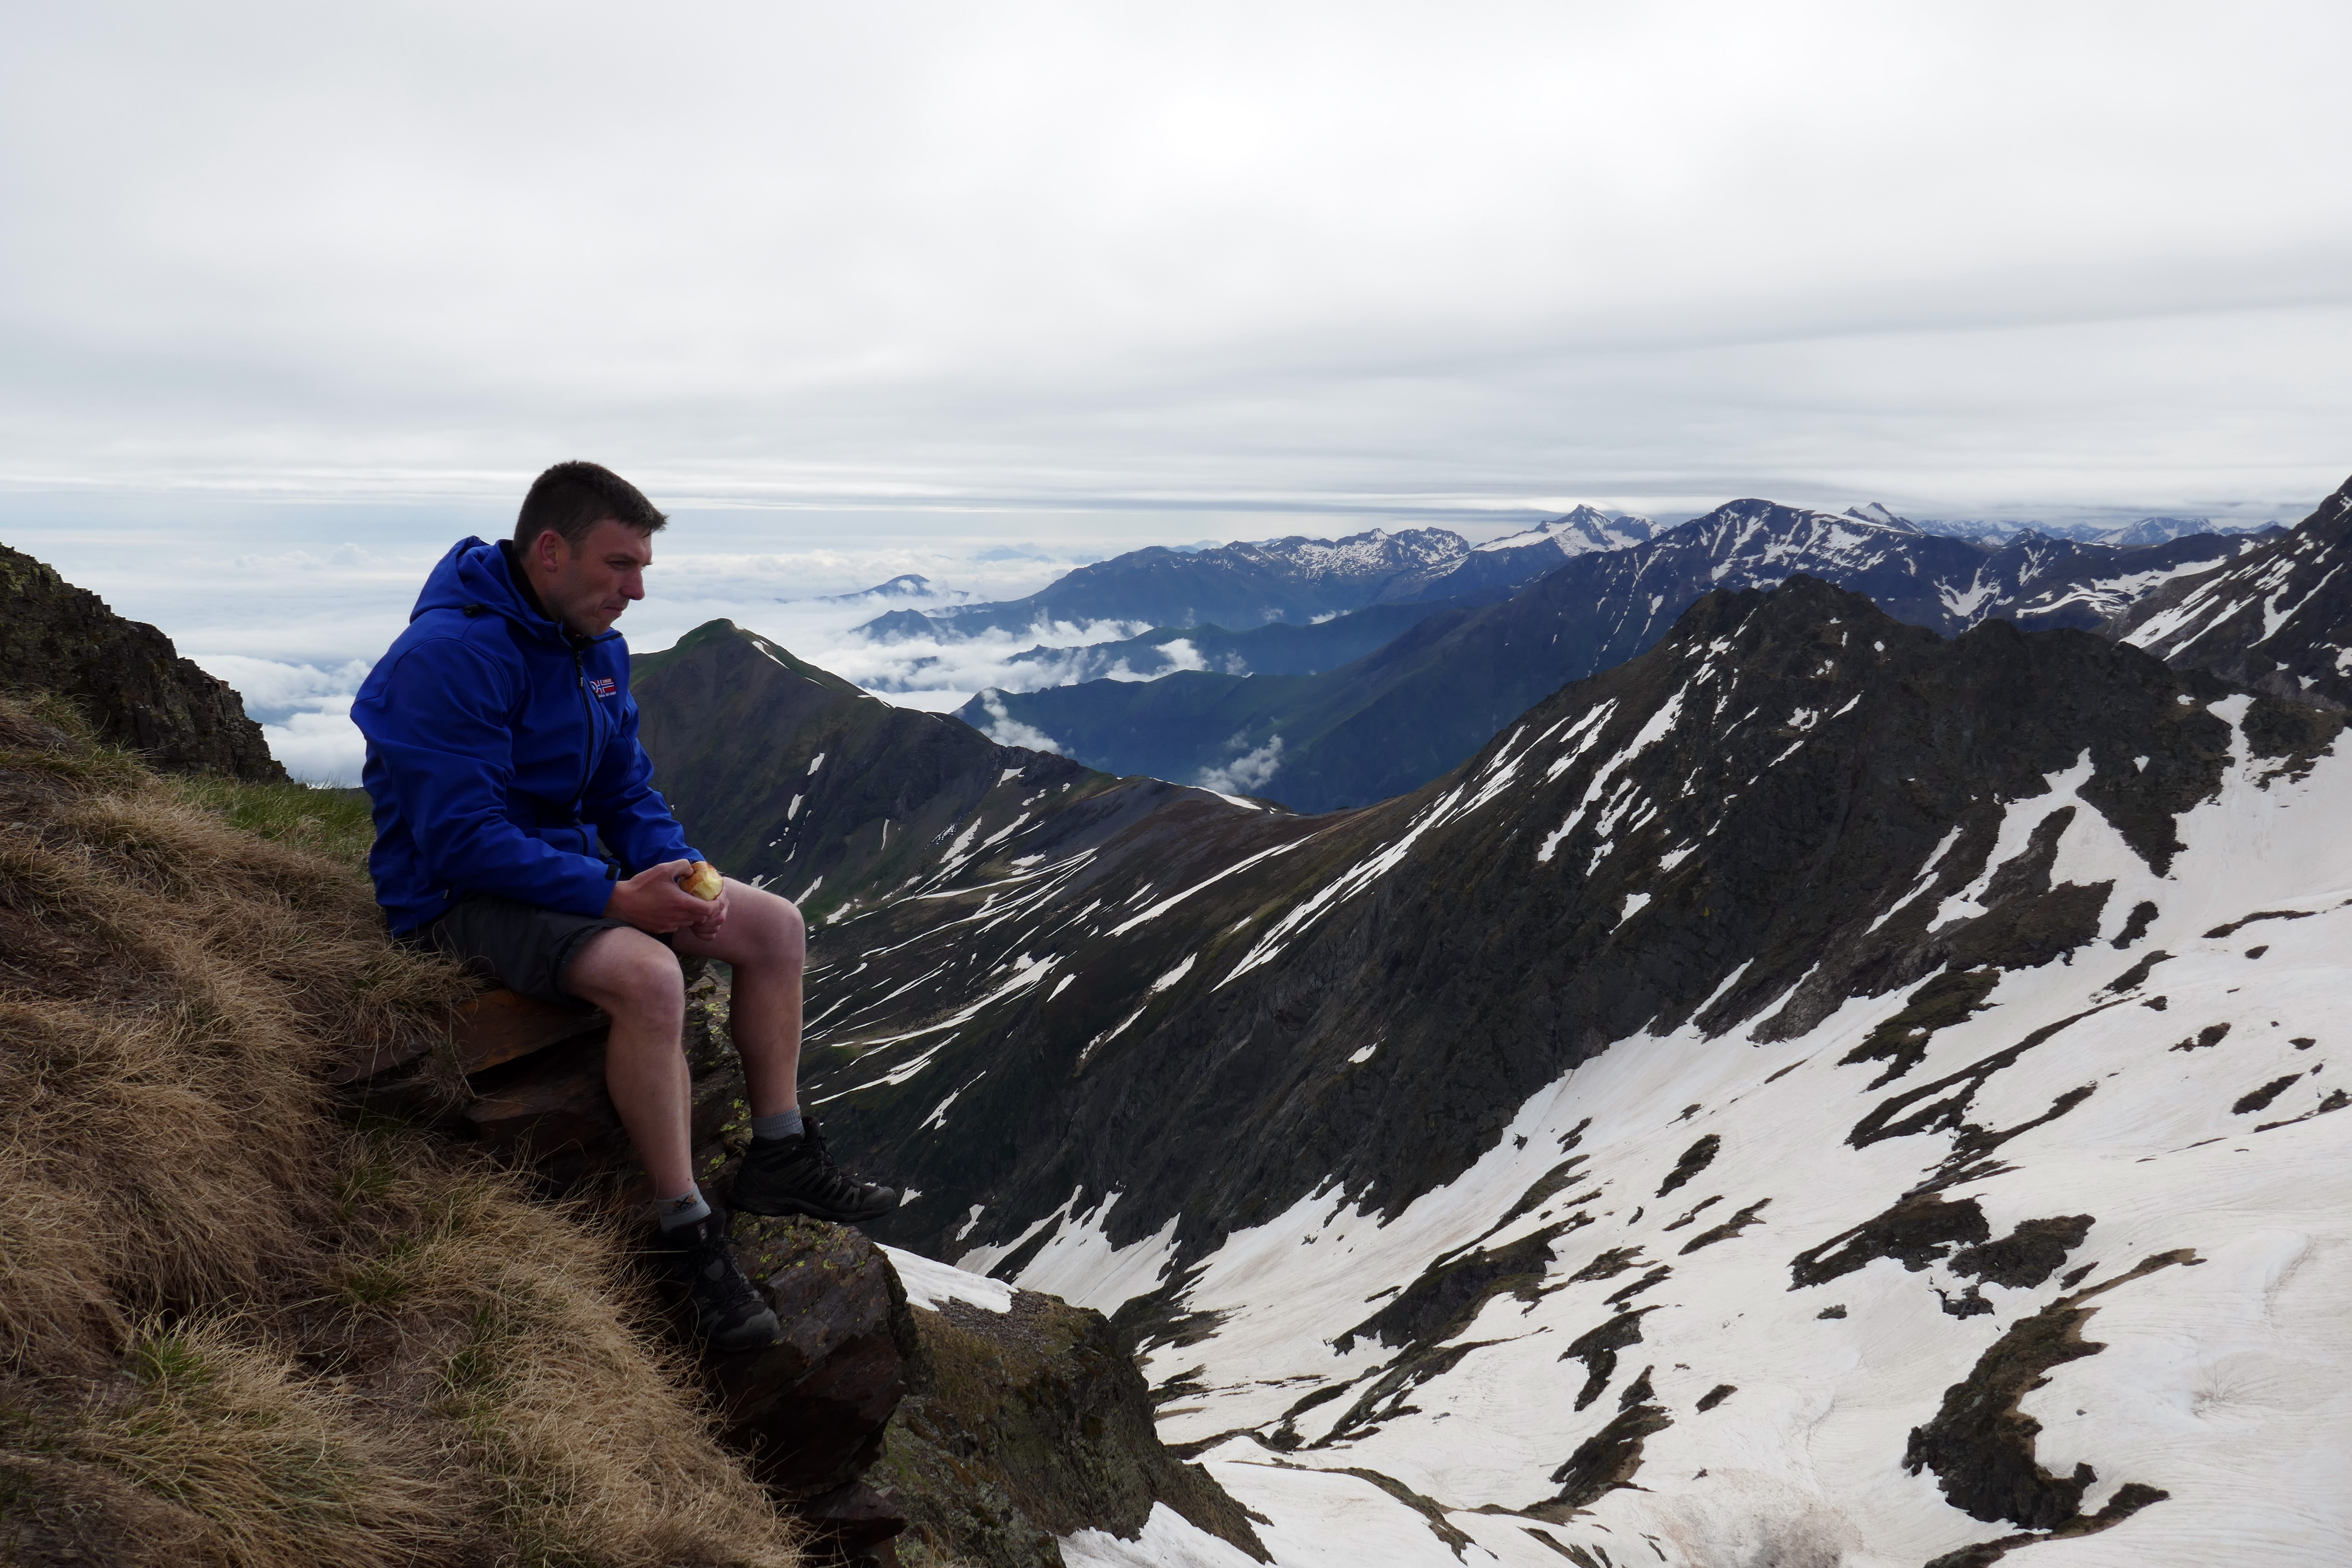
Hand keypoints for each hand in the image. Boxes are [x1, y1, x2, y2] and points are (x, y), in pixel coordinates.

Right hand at [606, 860, 727, 937]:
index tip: (714, 897)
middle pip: (701, 918)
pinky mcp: (661, 929)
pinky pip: (677, 926)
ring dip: (692, 914)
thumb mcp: (663, 869)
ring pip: (689, 923)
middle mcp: (677, 918)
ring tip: (687, 902)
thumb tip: (692, 870)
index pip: (709, 910)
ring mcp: (669, 925)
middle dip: (705, 910)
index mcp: (681, 903)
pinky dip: (680, 919)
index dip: (715, 905)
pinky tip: (673, 909)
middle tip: (703, 899)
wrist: (620, 902)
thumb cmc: (642, 885)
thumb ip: (681, 866)